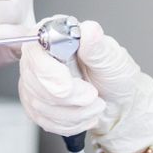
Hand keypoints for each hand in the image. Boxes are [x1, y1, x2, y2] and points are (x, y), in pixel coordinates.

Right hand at [17, 20, 152, 152]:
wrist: (119, 102)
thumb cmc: (115, 76)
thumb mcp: (112, 58)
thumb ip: (97, 46)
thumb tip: (89, 30)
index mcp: (55, 35)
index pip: (35, 51)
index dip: (48, 72)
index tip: (68, 87)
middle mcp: (41, 56)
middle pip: (34, 81)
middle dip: (68, 98)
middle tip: (92, 95)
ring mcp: (34, 80)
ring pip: (38, 104)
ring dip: (73, 112)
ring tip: (93, 104)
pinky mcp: (34, 102)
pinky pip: (42, 119)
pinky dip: (68, 122)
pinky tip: (82, 113)